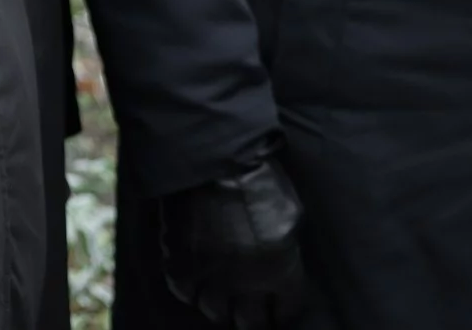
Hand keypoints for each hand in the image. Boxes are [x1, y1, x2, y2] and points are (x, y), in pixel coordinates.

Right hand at [158, 147, 308, 329]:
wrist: (214, 158)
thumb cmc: (261, 181)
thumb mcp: (292, 216)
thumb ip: (287, 250)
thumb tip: (281, 267)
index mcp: (279, 272)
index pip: (285, 312)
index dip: (282, 311)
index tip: (279, 308)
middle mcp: (244, 283)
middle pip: (249, 322)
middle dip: (252, 319)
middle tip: (250, 311)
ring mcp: (209, 274)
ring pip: (214, 311)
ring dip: (220, 307)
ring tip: (222, 299)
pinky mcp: (179, 260)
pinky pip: (182, 291)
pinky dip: (189, 290)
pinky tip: (195, 282)